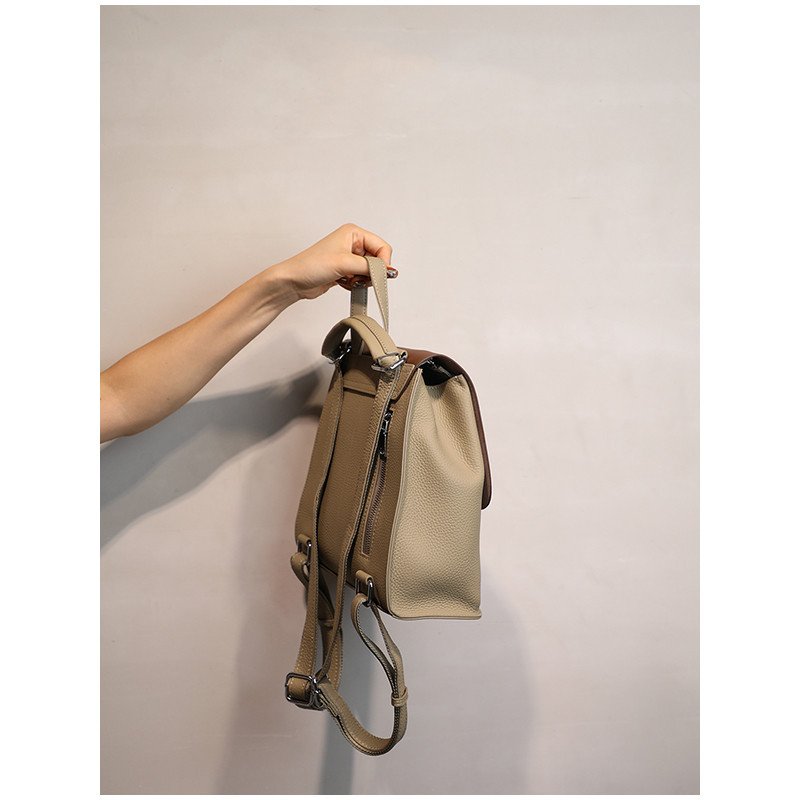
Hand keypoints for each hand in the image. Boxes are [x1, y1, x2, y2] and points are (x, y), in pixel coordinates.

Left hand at [272, 223, 393, 301]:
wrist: (293, 281)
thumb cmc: (310, 266)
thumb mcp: (344, 263)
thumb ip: (370, 267)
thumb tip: (389, 271)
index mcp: (353, 233)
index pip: (382, 247)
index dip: (383, 262)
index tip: (379, 276)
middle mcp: (352, 243)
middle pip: (377, 260)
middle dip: (371, 272)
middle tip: (359, 278)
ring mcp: (348, 257)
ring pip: (370, 271)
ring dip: (363, 280)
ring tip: (349, 281)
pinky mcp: (345, 270)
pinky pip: (361, 278)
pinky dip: (356, 284)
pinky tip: (344, 283)